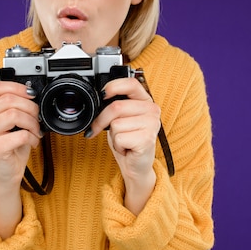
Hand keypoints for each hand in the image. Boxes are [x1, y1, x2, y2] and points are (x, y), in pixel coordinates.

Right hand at [0, 81, 40, 189]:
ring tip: (35, 131)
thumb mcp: (13, 122)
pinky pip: (20, 135)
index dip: (17, 87)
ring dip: (32, 122)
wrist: (8, 172)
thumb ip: (16, 106)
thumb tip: (32, 93)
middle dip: (30, 107)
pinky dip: (32, 137)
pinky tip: (32, 142)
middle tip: (37, 117)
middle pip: (8, 100)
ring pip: (14, 114)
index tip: (31, 94)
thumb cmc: (12, 145)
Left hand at [89, 77, 160, 213]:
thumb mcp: (121, 119)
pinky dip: (118, 146)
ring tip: (123, 140)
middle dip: (101, 120)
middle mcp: (152, 110)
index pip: (131, 83)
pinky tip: (127, 148)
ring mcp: (152, 124)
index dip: (114, 86)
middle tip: (98, 128)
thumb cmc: (128, 140)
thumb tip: (98, 98)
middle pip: (117, 106)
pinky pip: (119, 138)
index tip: (102, 95)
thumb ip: (115, 106)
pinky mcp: (147, 139)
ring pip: (116, 124)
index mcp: (146, 101)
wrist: (136, 165)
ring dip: (112, 136)